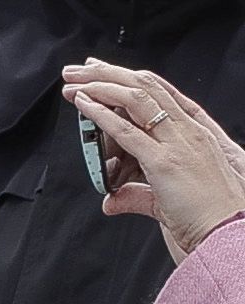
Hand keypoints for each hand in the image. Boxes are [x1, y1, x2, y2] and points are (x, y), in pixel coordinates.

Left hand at [69, 60, 244, 261]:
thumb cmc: (208, 219)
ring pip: (136, 100)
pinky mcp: (165, 162)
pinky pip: (127, 131)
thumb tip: (111, 201)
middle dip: (110, 75)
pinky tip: (82, 103)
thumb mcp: (167, 202)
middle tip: (81, 69)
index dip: (133, 80)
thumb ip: (138, 196)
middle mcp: (189, 133)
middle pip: (147, 89)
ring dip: (100, 86)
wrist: (230, 235)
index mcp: (196, 136)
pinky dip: (100, 113)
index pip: (163, 95)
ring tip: (73, 82)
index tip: (106, 72)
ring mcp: (179, 144)